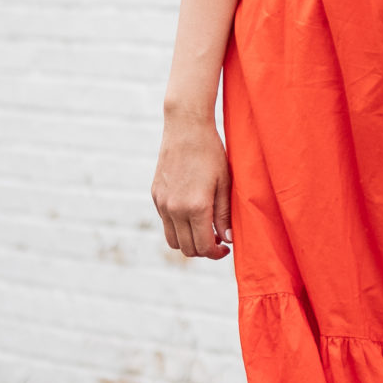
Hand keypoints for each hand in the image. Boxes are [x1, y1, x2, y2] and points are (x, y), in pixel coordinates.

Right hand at [152, 111, 232, 259]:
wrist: (186, 128)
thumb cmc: (211, 153)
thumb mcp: (224, 183)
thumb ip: (224, 214)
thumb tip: (227, 239)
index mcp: (196, 207)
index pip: (203, 246)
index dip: (216, 253)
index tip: (226, 248)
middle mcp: (175, 209)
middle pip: (187, 249)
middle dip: (203, 251)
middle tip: (217, 241)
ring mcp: (162, 203)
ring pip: (172, 240)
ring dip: (188, 242)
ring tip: (204, 231)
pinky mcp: (155, 195)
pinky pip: (165, 223)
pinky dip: (178, 227)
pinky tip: (192, 214)